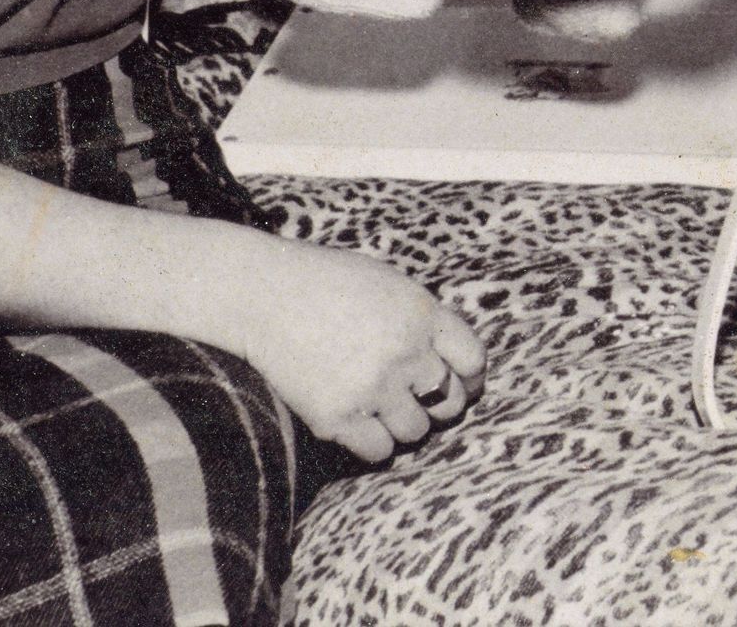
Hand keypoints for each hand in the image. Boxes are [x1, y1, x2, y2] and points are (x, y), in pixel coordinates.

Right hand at [225, 239, 486, 460]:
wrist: (263, 295)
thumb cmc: (327, 283)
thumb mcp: (389, 285)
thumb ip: (423, 320)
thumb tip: (453, 361)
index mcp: (422, 314)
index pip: (473, 360)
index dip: (470, 376)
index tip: (461, 383)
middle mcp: (405, 353)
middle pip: (450, 401)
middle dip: (440, 403)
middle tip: (419, 400)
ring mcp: (373, 388)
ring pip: (417, 431)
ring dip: (404, 424)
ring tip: (381, 407)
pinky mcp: (339, 418)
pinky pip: (380, 451)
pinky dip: (374, 442)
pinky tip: (360, 423)